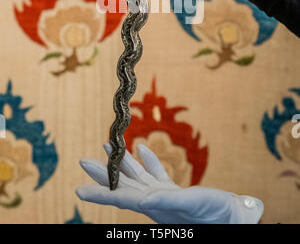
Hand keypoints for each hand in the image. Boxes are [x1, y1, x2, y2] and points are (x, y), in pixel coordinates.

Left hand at [76, 143, 262, 223]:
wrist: (232, 217)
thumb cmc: (212, 213)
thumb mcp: (189, 204)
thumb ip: (165, 200)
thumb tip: (141, 202)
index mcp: (153, 205)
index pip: (120, 198)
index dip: (99, 193)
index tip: (78, 189)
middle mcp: (153, 200)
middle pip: (122, 184)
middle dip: (103, 173)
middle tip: (83, 161)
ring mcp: (162, 194)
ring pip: (136, 175)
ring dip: (122, 161)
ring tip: (107, 144)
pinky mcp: (175, 190)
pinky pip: (157, 173)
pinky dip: (148, 160)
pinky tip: (142, 149)